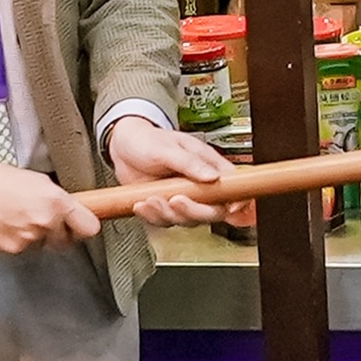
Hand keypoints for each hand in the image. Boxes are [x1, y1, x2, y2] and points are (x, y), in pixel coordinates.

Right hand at [0, 151, 96, 252]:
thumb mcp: (36, 180)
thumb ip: (58, 200)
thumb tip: (72, 212)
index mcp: (56, 201)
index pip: (89, 228)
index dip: (83, 226)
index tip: (80, 225)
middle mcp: (45, 221)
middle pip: (66, 240)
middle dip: (57, 231)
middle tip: (41, 217)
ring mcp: (28, 237)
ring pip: (44, 244)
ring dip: (36, 235)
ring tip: (18, 216)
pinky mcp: (12, 248)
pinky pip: (24, 248)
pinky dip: (17, 239)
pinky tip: (6, 223)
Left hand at [103, 115, 244, 228]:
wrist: (123, 147)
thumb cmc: (148, 139)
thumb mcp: (169, 147)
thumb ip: (191, 163)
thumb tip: (213, 176)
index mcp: (208, 166)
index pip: (232, 187)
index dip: (237, 202)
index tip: (230, 208)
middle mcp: (199, 185)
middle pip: (212, 211)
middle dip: (194, 211)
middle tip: (177, 201)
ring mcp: (184, 197)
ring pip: (188, 220)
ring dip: (169, 213)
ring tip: (153, 198)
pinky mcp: (166, 207)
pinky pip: (165, 221)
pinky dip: (153, 216)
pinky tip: (143, 204)